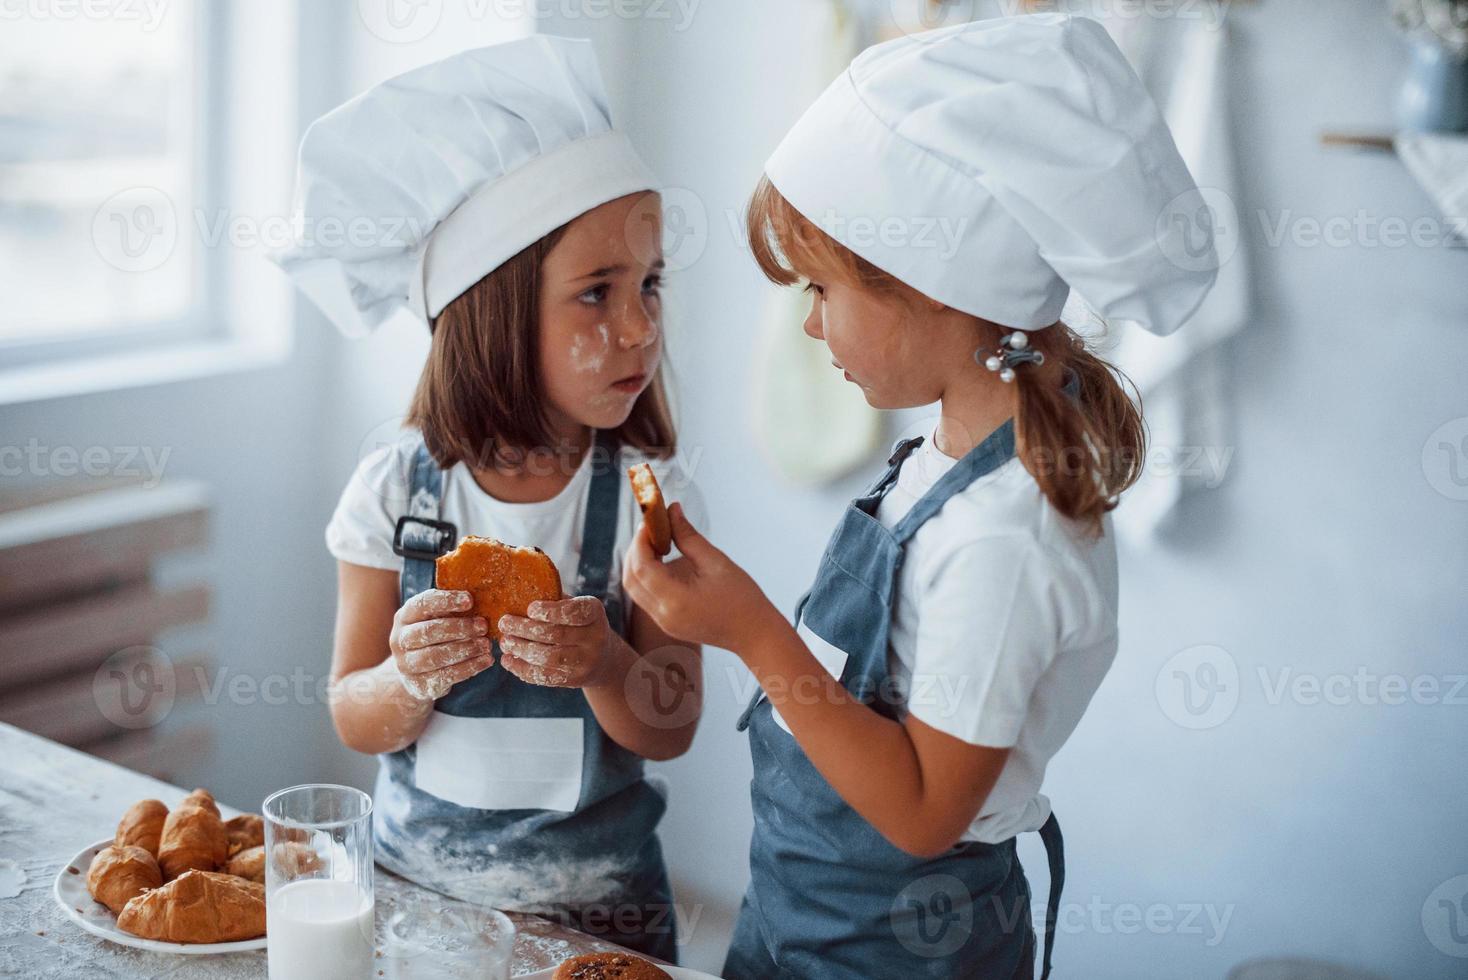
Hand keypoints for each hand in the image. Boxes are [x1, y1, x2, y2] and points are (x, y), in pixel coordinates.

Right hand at [388, 589, 493, 701]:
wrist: (416, 673)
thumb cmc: (434, 636)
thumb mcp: (437, 619)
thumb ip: (451, 609)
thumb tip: (481, 597)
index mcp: (404, 617)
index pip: (422, 605)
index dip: (445, 601)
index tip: (470, 600)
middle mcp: (400, 639)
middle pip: (428, 631)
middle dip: (459, 628)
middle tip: (483, 626)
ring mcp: (406, 664)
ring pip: (436, 656)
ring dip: (466, 649)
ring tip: (486, 644)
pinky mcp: (419, 684)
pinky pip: (446, 676)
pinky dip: (469, 667)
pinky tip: (486, 660)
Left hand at [498, 595, 612, 687]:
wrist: (603, 658)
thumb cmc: (578, 624)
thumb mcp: (574, 607)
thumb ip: (553, 600)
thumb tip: (517, 593)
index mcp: (594, 613)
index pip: (574, 612)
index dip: (550, 611)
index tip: (529, 608)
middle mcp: (595, 638)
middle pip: (556, 634)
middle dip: (525, 629)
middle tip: (504, 623)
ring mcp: (586, 662)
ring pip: (549, 657)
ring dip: (521, 649)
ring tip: (504, 642)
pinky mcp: (574, 680)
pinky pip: (545, 676)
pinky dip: (522, 669)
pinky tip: (508, 660)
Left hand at [622, 502, 779, 651]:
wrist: (755, 633)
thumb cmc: (742, 598)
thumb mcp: (716, 562)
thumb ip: (688, 536)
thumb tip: (672, 510)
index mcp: (676, 600)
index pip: (642, 566)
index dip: (640, 540)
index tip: (650, 521)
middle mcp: (663, 615)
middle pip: (631, 579)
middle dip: (635, 550)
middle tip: (651, 528)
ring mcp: (664, 622)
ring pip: (634, 589)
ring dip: (638, 563)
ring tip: (656, 541)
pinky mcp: (668, 624)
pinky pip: (645, 597)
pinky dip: (646, 576)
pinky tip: (661, 560)